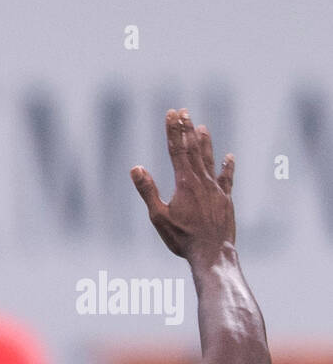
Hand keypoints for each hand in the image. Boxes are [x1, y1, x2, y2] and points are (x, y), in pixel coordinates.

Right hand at [131, 109, 235, 264]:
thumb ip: (147, 190)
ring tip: (201, 127)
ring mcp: (216, 189)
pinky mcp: (225, 199)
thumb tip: (136, 168)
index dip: (173, 131)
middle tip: (183, 111)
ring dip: (204, 142)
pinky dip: (226, 167)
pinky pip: (226, 178)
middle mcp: (202, 181)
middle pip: (192, 149)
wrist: (212, 252)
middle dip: (186, 129)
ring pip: (209, 160)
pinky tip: (228, 157)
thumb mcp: (158, 216)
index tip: (171, 113)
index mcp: (184, 183)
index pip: (177, 150)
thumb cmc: (182, 238)